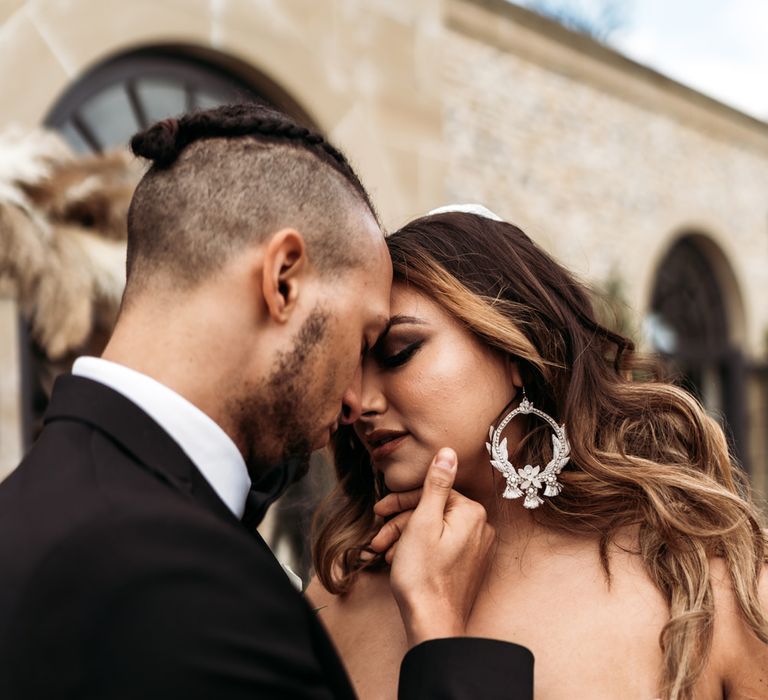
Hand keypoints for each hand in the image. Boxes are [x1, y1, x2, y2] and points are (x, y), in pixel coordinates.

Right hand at [371, 447, 495, 646]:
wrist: (431, 625)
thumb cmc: (423, 576)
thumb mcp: (422, 522)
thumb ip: (436, 484)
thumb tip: (448, 451)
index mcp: (472, 513)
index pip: (432, 492)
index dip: (401, 502)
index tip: (379, 511)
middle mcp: (480, 529)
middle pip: (432, 512)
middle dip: (401, 523)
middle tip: (378, 536)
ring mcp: (475, 549)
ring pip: (433, 530)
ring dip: (404, 538)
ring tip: (384, 552)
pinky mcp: (467, 566)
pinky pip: (440, 547)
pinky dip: (417, 550)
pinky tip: (398, 560)